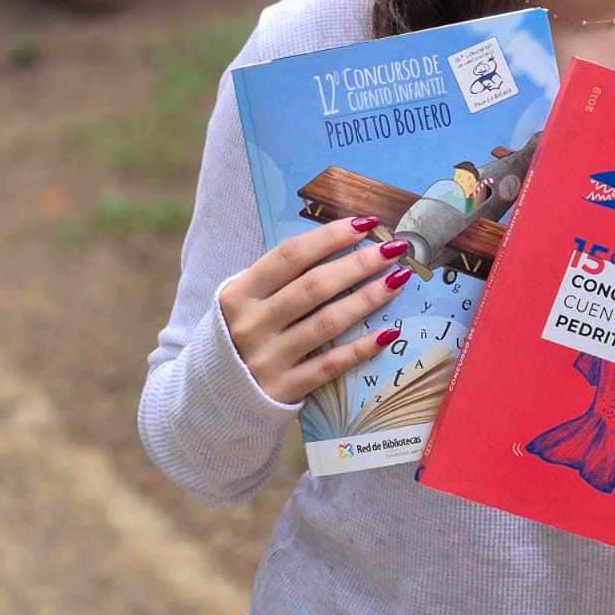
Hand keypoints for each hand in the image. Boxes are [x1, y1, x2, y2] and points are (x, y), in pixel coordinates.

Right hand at [219, 215, 413, 403]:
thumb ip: (279, 277)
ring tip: (397, 281)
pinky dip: (360, 348)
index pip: (290, 256)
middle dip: (358, 264)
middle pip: (314, 287)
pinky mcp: (284, 388)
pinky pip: (330, 365)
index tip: (365, 224)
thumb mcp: (245, 298)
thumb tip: (338, 245)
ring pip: (326, 323)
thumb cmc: (242, 330)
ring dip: (366, 300)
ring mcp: (268, 358)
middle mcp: (252, 323)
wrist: (217, 390)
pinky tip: (387, 333)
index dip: (329, 237)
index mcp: (240, 293)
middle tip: (392, 249)